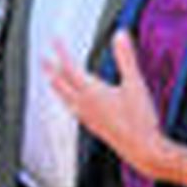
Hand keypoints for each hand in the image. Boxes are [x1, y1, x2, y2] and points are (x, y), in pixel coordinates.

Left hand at [46, 31, 186, 186]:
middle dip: (51, 70)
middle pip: (61, 84)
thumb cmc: (140, 119)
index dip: (61, 52)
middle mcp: (85, 105)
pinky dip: (68, 102)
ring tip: (51, 81)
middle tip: (43, 60)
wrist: (143, 151)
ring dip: (57, 87)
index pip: (70, 67)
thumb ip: (126, 58)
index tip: (55, 40)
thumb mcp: (135, 84)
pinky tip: (73, 105)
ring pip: (65, 99)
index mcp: (92, 92)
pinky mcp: (94, 127)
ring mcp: (88, 118)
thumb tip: (120, 35)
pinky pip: (73, 111)